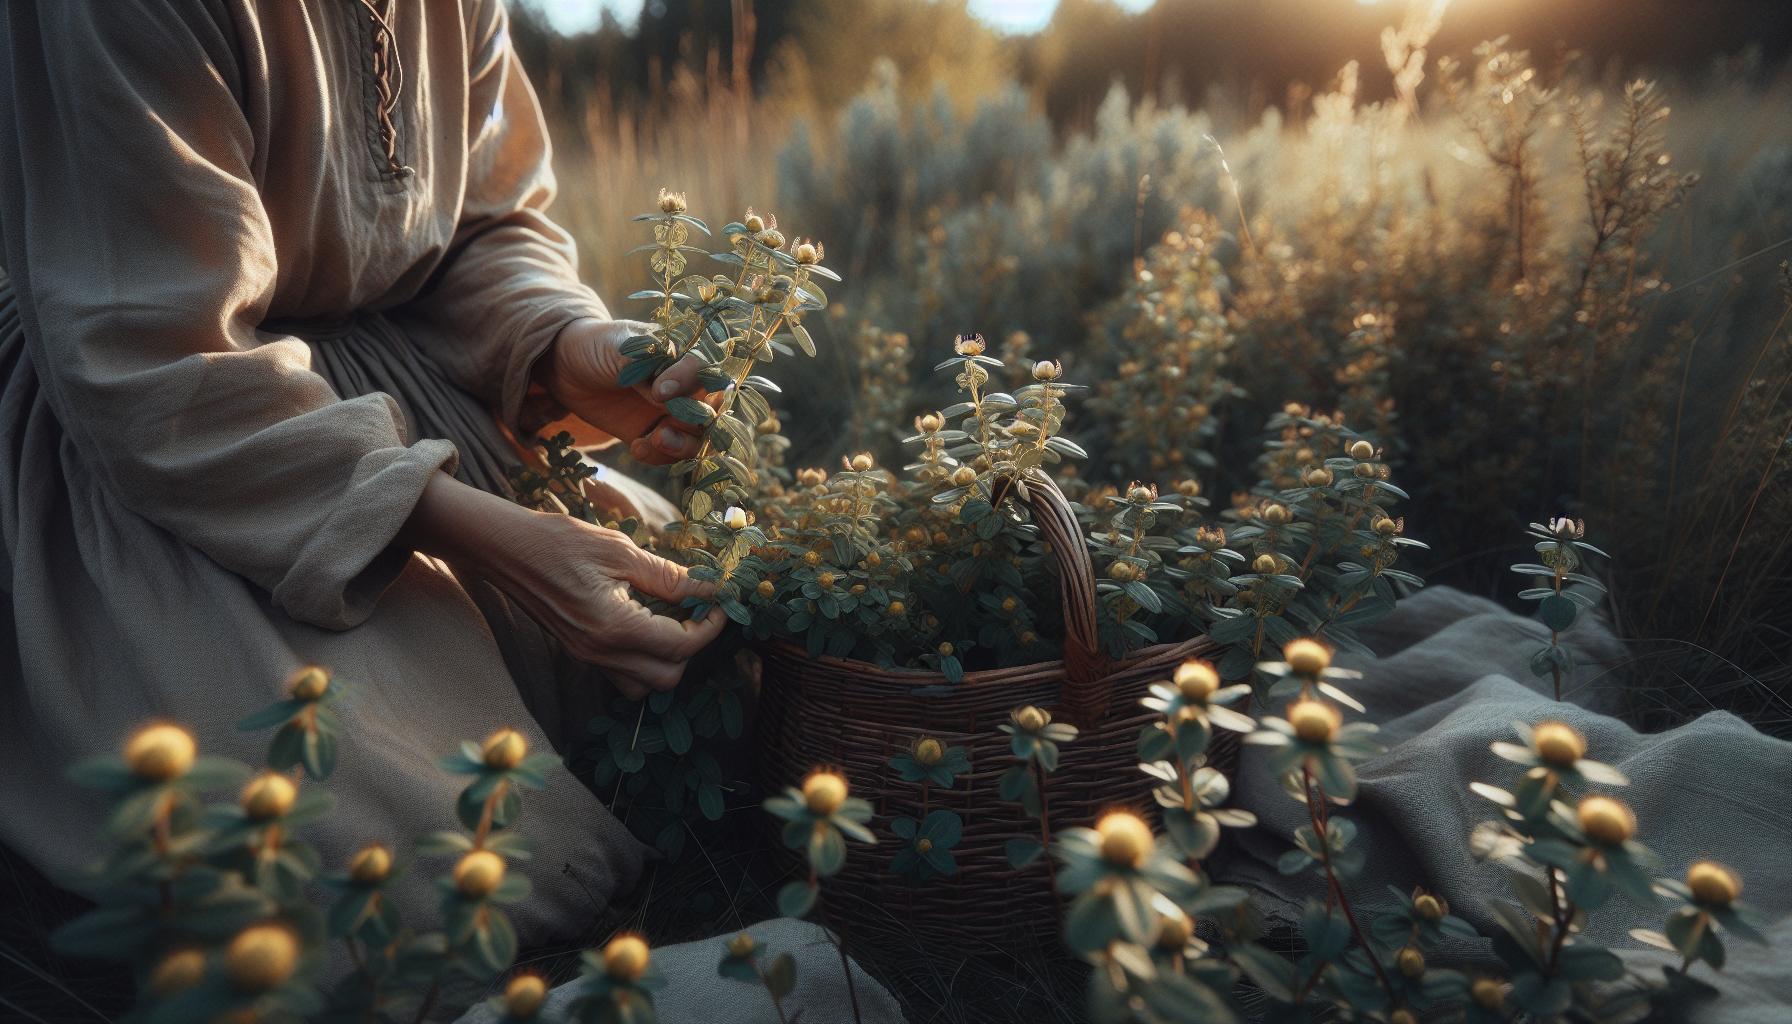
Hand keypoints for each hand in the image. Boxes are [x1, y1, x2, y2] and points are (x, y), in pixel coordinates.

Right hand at [403, 474, 724, 696]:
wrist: (505, 547)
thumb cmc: (559, 540)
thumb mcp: (620, 550)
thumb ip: (668, 577)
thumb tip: (712, 589)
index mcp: (612, 626)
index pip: (680, 645)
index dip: (710, 626)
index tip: (719, 602)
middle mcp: (599, 652)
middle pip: (668, 677)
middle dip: (692, 648)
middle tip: (698, 610)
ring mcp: (587, 657)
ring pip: (645, 685)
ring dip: (668, 660)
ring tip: (672, 619)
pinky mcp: (580, 652)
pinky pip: (622, 675)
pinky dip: (644, 660)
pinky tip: (646, 623)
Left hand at [545, 317, 707, 464]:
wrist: (566, 367)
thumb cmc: (597, 345)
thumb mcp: (619, 346)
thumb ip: (645, 364)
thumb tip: (665, 394)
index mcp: (682, 356)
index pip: (705, 369)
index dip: (690, 381)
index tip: (659, 390)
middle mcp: (685, 387)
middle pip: (712, 410)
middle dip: (693, 423)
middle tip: (664, 427)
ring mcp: (671, 414)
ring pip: (698, 438)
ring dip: (682, 445)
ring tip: (654, 441)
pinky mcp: (654, 435)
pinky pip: (669, 454)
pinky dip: (657, 456)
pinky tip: (635, 447)